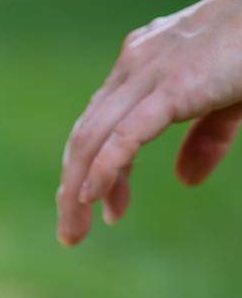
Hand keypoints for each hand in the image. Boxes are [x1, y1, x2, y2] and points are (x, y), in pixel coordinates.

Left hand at [57, 0, 241, 245]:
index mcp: (140, 64)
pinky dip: (103, 169)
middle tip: (70, 233)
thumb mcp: (227, 97)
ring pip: (93, 139)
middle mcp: (133, 66)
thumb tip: (185, 181)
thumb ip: (205, 137)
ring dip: (77, 190)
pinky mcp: (172, 86)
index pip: (98, 124)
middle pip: (84, 136)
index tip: (98, 205)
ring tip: (74, 230)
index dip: (91, 169)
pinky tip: (90, 197)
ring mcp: (148, 74)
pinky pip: (124, 135)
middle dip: (71, 188)